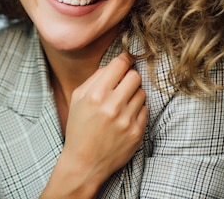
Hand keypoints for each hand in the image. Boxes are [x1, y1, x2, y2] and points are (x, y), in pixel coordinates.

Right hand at [42, 53, 147, 197]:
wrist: (84, 163)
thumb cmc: (79, 128)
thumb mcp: (77, 98)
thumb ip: (95, 78)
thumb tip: (115, 65)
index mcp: (95, 95)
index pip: (119, 65)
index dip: (124, 60)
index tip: (126, 61)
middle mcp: (112, 106)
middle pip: (135, 76)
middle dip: (129, 78)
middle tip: (123, 85)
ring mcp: (126, 120)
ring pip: (142, 93)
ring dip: (133, 95)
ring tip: (122, 104)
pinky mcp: (136, 133)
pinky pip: (145, 110)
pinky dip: (137, 111)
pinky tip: (125, 118)